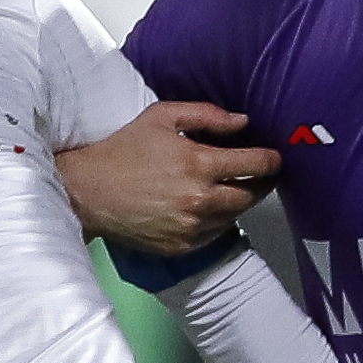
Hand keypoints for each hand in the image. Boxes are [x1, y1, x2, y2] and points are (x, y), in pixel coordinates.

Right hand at [58, 102, 281, 260]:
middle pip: (252, 194)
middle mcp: (200, 200)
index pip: (256, 164)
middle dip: (262, 182)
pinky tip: (207, 206)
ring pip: (235, 216)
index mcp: (199, 164)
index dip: (271, 159)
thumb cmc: (122, 150)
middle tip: (261, 173)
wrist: (88, 192)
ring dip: (239, 201)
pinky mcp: (181, 247)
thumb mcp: (162, 117)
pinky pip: (214, 234)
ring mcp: (192, 228)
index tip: (274, 157)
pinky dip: (217, 220)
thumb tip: (242, 122)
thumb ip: (207, 115)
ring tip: (231, 187)